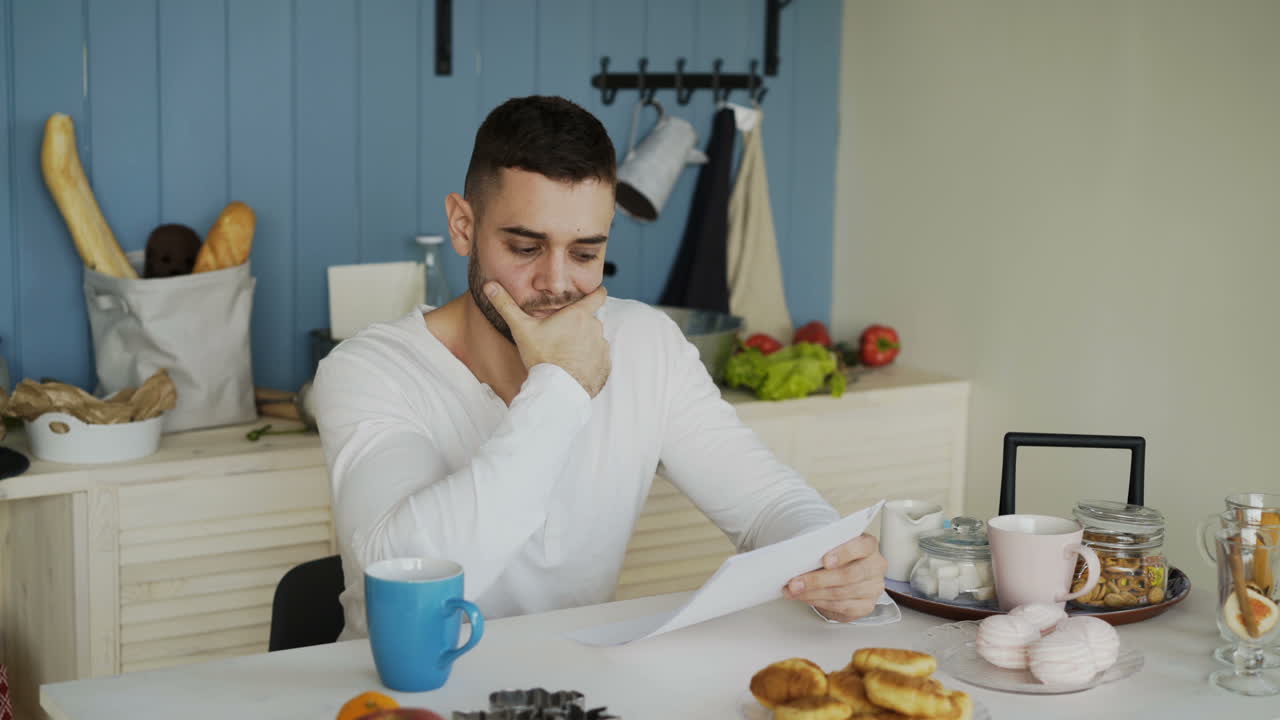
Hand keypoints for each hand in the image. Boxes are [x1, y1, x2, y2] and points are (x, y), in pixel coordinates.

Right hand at [485, 283, 611, 396]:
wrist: (555, 391)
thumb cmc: (540, 357)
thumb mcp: (522, 329)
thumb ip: (506, 306)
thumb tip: (489, 285)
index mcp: (579, 315)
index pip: (599, 295)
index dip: (596, 293)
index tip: (592, 294)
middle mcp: (595, 328)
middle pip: (591, 320)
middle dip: (579, 325)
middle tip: (561, 335)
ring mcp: (602, 348)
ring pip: (594, 339)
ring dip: (584, 343)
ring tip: (565, 354)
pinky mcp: (605, 365)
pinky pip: (598, 358)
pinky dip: (589, 361)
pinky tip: (573, 367)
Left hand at [783, 533, 886, 621]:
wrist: (845, 571)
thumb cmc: (837, 555)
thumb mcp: (832, 545)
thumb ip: (822, 548)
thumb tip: (799, 558)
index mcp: (869, 545)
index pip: (861, 547)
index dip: (843, 553)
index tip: (824, 560)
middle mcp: (875, 566)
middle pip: (848, 575)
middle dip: (817, 580)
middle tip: (796, 582)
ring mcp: (873, 588)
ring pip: (841, 593)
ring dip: (813, 594)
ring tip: (795, 591)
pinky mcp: (866, 606)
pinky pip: (841, 607)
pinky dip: (820, 602)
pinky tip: (807, 598)